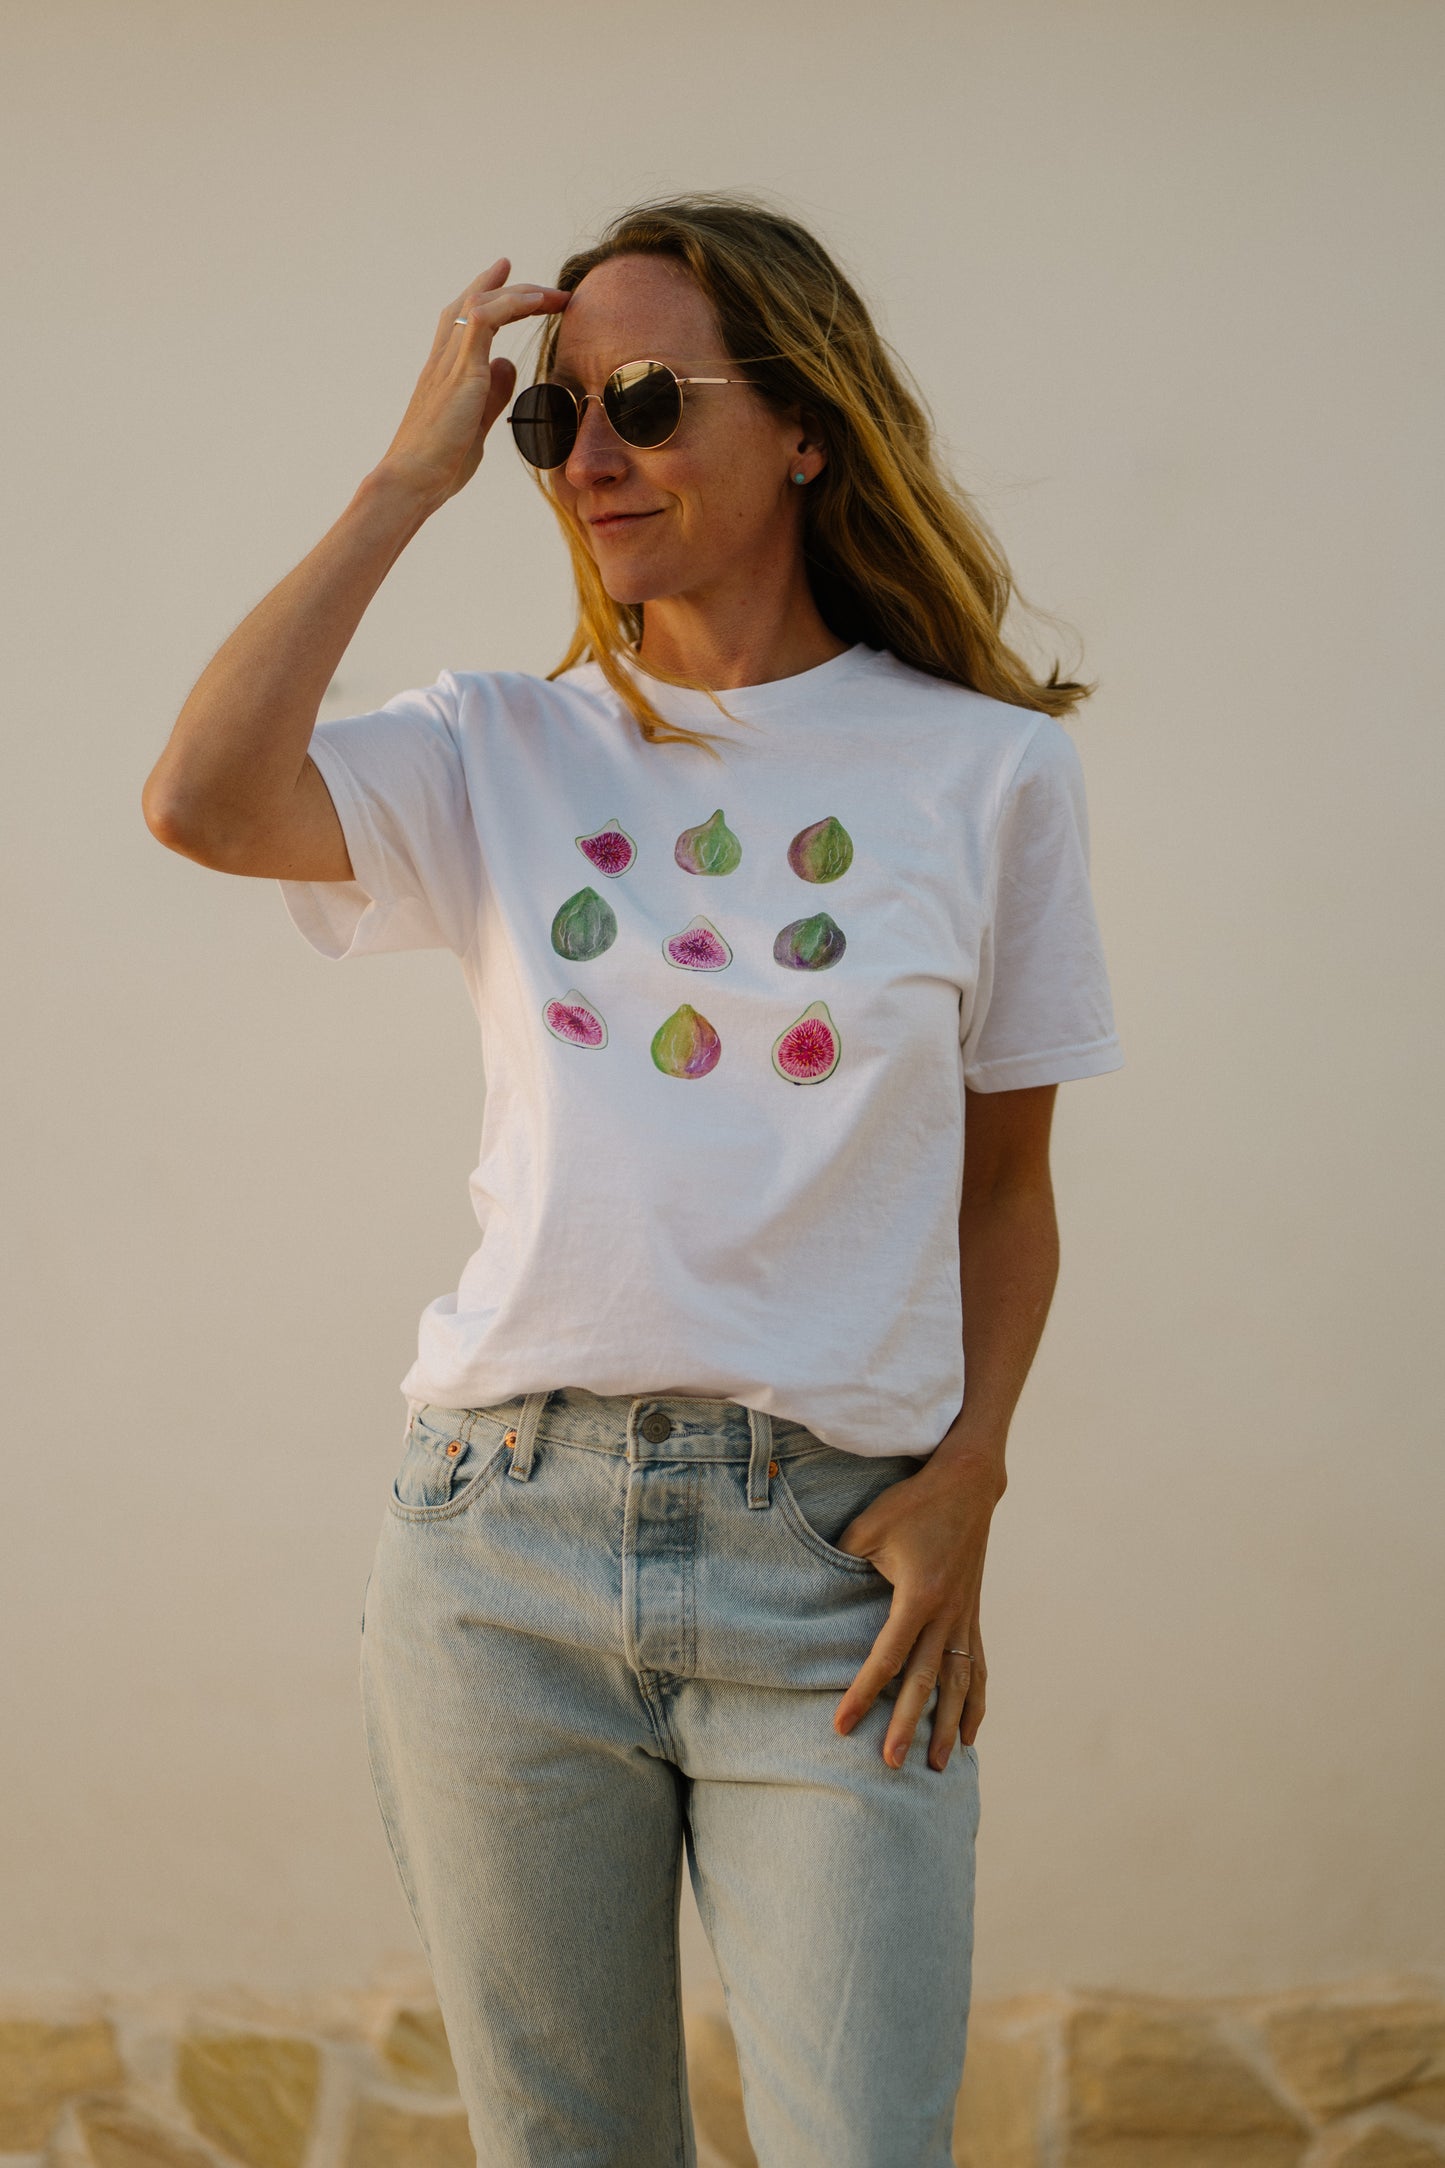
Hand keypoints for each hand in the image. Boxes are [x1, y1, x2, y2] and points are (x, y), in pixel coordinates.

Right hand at [371, 258, 569, 509]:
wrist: (413, 480)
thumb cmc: (440, 462)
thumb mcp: (477, 423)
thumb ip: (492, 392)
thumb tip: (508, 366)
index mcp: (444, 370)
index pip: (464, 318)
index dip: (488, 293)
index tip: (509, 275)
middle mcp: (442, 359)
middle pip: (472, 301)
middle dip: (509, 286)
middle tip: (548, 289)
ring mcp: (448, 362)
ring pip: (479, 303)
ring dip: (518, 293)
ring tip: (551, 295)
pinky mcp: (459, 372)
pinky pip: (483, 320)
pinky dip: (510, 305)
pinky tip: (535, 303)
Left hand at [830, 1451, 1000, 1769]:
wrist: (968, 1484)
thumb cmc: (912, 1503)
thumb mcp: (869, 1527)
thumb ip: (843, 1560)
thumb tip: (815, 1589)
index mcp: (919, 1595)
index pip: (886, 1656)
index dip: (862, 1693)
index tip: (843, 1726)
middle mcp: (947, 1614)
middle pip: (924, 1681)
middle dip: (907, 1725)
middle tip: (891, 1764)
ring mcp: (965, 1617)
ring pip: (956, 1684)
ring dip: (947, 1726)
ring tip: (936, 1766)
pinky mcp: (973, 1615)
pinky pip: (976, 1669)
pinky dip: (974, 1704)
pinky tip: (969, 1735)